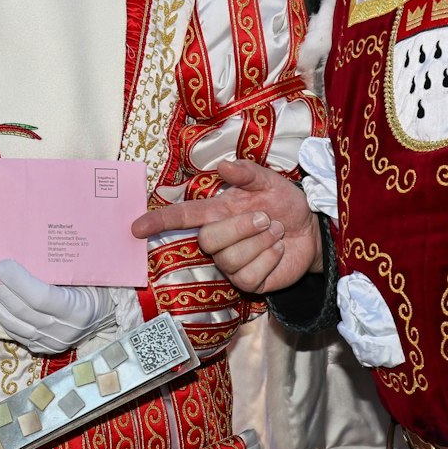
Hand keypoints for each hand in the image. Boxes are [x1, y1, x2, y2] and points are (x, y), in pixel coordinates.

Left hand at [0, 258, 115, 354]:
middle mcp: (64, 332)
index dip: (19, 282)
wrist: (108, 314)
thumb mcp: (88, 272)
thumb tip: (26, 242)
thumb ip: (62, 264)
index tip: (1, 263)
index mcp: (80, 310)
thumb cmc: (97, 284)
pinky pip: (13, 331)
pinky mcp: (40, 348)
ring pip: (12, 323)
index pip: (43, 298)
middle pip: (22, 310)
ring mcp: (51, 343)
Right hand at [129, 158, 319, 294]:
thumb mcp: (269, 182)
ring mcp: (232, 263)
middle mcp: (219, 239)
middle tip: (265, 218)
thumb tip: (224, 166)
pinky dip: (270, 259)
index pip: (181, 217)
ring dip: (260, 242)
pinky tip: (279, 250)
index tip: (136, 227)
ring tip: (276, 231)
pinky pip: (249, 275)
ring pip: (230, 259)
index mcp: (217, 212)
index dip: (159, 221)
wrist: (311, 230)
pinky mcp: (248, 282)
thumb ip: (247, 173)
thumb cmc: (284, 203)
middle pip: (208, 240)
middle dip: (240, 228)